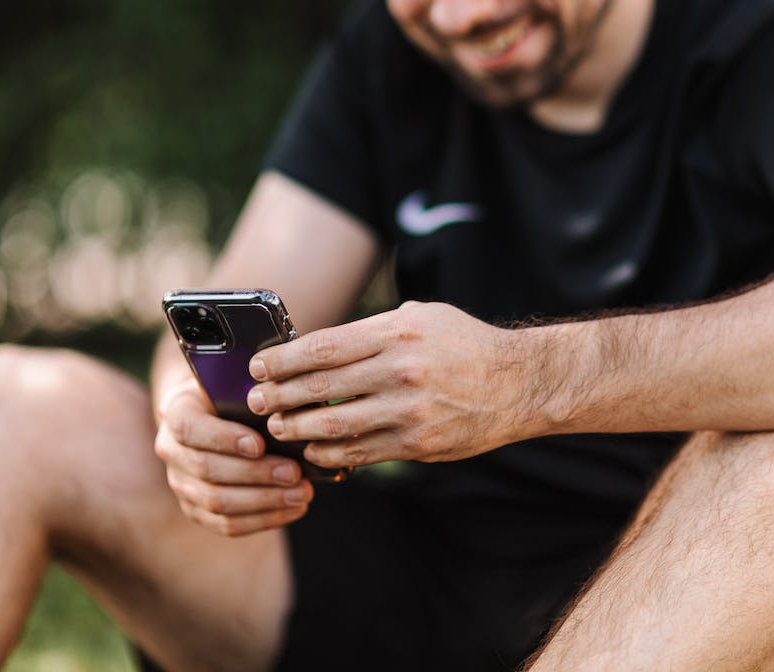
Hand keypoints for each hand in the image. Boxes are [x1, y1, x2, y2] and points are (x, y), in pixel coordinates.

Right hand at [152, 382, 313, 536]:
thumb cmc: (233, 398)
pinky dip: (264, 519)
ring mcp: (181, 485)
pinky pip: (227, 525)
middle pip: (208, 470)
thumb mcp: (235, 386)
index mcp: (176, 413)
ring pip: (218, 503)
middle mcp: (171, 451)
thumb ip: (253, 397)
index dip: (223, 439)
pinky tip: (293, 509)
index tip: (259, 444)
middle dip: (256, 474)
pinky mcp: (197, 510)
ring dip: (265, 501)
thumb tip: (289, 413)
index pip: (190, 429)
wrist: (214, 418)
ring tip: (301, 494)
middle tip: (294, 473)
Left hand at [246, 301, 546, 467]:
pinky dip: (328, 454)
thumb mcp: (420, 318)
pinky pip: (359, 452)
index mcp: (397, 332)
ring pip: (333, 426)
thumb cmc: (463, 344)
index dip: (282, 360)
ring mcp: (409, 410)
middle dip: (278, 397)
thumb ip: (372, 332)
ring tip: (277, 429)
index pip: (322, 347)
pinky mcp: (418, 442)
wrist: (518, 383)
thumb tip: (317, 348)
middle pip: (319, 387)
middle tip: (254, 402)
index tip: (258, 367)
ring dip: (296, 430)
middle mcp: (401, 370)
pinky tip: (313, 451)